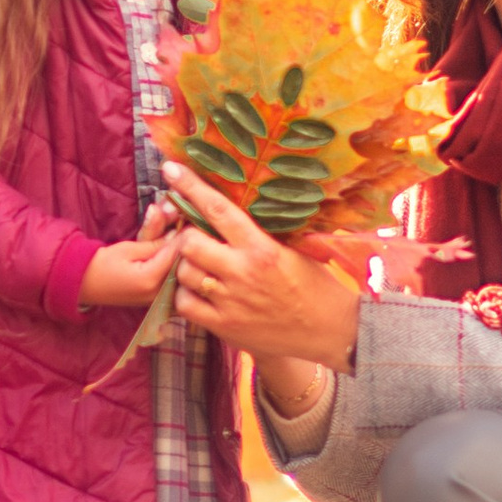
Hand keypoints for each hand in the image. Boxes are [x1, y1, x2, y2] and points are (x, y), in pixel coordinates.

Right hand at [77, 200, 181, 313]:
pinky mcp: (158, 301)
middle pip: (184, 265)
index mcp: (151, 279)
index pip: (178, 252)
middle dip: (185, 244)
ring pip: (181, 274)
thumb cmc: (103, 263)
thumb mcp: (129, 248)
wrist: (85, 284)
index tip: (189, 218)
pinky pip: (175, 281)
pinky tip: (178, 254)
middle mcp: (159, 294)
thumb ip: (156, 242)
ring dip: (183, 255)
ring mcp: (159, 300)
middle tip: (185, 225)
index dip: (186, 234)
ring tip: (180, 236)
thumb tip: (180, 232)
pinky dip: (177, 267)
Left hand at [164, 168, 362, 377]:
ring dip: (185, 265)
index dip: (190, 186)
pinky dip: (185, 295)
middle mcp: (242, 272)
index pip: (218, 209)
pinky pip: (185, 304)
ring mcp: (230, 301)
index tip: (171, 169)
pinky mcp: (224, 326)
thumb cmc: (316, 286)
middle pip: (190, 242)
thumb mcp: (296, 250)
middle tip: (193, 236)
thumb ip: (263, 233)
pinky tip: (198, 292)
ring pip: (183, 272)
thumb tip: (235, 207)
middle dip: (186, 235)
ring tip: (198, 265)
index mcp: (262, 248)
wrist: (330, 331)